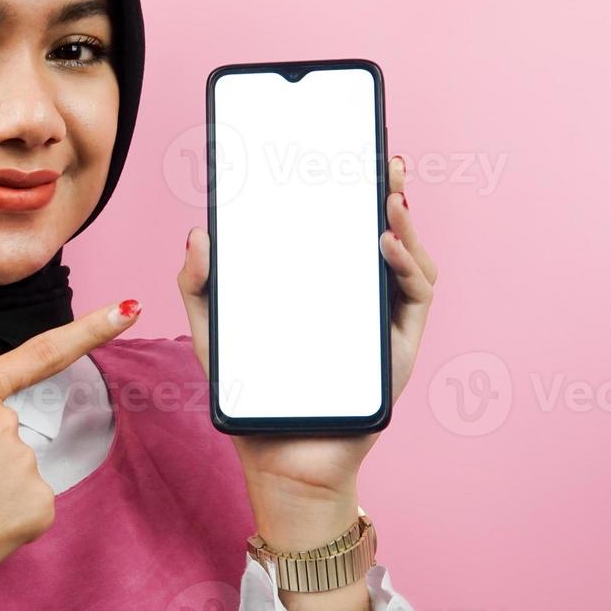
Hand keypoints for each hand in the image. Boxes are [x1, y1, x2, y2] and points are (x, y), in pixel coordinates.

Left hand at [177, 155, 437, 543]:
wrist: (280, 461)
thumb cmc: (251, 395)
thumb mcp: (211, 331)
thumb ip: (197, 284)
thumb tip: (197, 232)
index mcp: (318, 285)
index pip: (337, 229)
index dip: (346, 190)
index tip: (342, 150)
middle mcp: (356, 297)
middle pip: (380, 234)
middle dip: (387, 191)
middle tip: (383, 157)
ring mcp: (382, 320)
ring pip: (407, 259)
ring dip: (403, 222)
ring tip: (388, 193)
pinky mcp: (398, 348)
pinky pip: (414, 298)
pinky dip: (406, 265)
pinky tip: (386, 243)